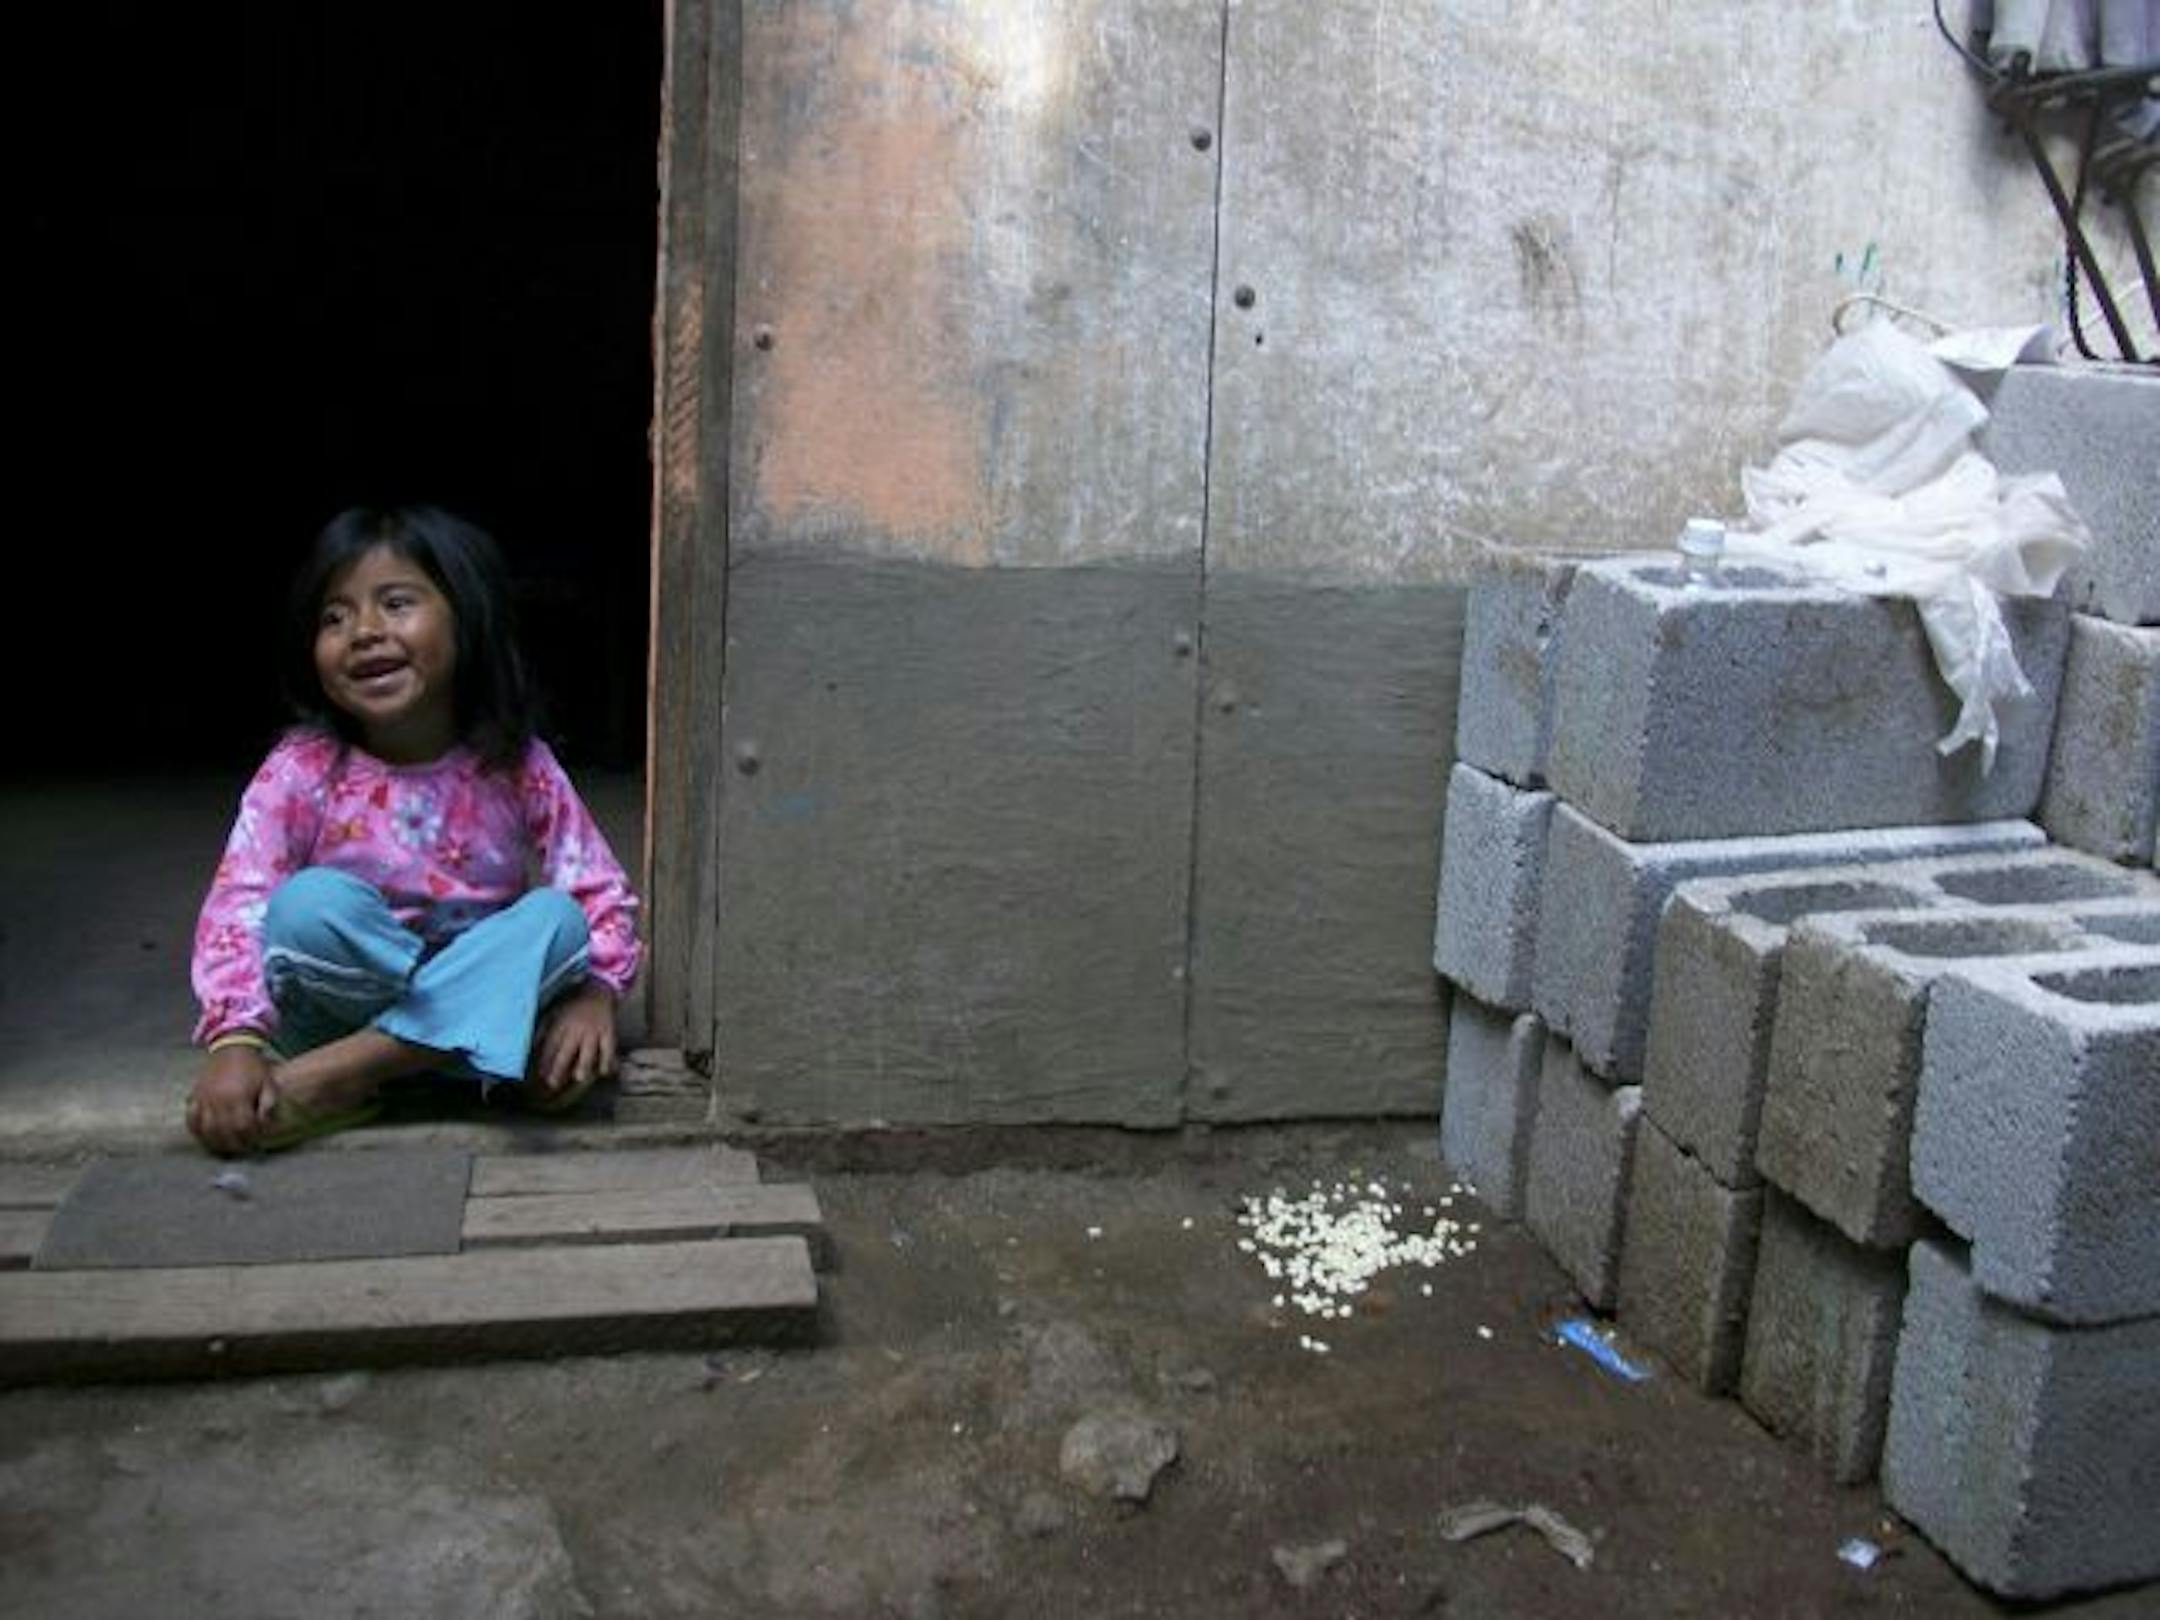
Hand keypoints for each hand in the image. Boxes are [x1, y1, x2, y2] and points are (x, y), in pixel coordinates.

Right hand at [188, 1044, 273, 1154]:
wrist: (232, 1047)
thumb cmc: (253, 1067)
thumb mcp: (268, 1083)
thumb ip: (268, 1105)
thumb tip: (265, 1126)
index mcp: (238, 1097)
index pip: (242, 1127)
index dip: (249, 1139)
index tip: (255, 1145)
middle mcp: (218, 1100)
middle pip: (223, 1132)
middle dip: (233, 1145)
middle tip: (241, 1151)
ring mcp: (203, 1099)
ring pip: (205, 1129)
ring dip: (214, 1142)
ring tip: (224, 1149)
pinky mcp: (195, 1095)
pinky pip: (191, 1118)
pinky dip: (196, 1130)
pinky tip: (204, 1137)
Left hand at [529, 982, 617, 1098]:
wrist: (599, 990)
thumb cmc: (574, 1005)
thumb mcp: (554, 1012)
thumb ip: (543, 1029)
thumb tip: (532, 1046)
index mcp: (561, 1024)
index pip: (550, 1046)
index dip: (544, 1062)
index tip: (541, 1074)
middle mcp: (576, 1029)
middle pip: (566, 1052)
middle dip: (559, 1069)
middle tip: (553, 1084)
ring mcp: (593, 1031)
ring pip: (588, 1052)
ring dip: (583, 1066)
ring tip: (578, 1078)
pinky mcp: (609, 1032)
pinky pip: (608, 1049)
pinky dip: (607, 1061)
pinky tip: (603, 1072)